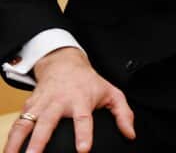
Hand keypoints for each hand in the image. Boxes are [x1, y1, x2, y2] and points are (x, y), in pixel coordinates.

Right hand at [4, 47, 135, 152]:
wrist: (64, 64)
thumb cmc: (89, 83)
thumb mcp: (112, 93)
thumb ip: (123, 114)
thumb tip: (130, 135)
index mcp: (81, 99)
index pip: (83, 118)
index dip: (84, 134)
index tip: (83, 150)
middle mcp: (58, 102)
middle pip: (47, 123)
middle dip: (40, 142)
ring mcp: (40, 105)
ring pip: (25, 125)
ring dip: (16, 143)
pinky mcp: (27, 107)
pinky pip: (17, 125)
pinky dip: (10, 139)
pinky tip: (7, 152)